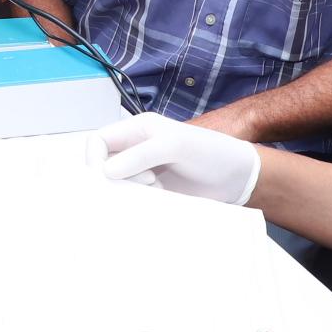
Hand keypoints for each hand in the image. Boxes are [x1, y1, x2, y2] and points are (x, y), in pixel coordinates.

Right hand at [98, 113, 259, 204]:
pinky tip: (160, 197)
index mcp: (138, 129)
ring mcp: (145, 171)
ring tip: (156, 188)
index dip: (94, 158)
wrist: (237, 177)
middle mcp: (137, 149)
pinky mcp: (154, 192)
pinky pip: (132, 198)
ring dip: (128, 190)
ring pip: (117, 184)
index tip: (105, 177)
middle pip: (104, 165)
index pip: (99, 141)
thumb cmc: (210, 152)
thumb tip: (105, 171)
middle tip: (145, 181)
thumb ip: (140, 155)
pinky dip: (138, 202)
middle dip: (113, 177)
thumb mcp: (174, 145)